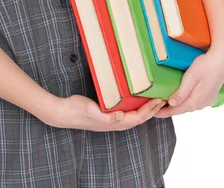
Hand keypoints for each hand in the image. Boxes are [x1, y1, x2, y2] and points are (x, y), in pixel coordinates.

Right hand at [42, 94, 166, 131]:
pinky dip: (134, 109)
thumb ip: (104, 116)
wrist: (62, 112)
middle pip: (138, 120)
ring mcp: (110, 121)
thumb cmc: (75, 109)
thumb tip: (120, 117)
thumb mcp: (89, 109)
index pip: (136, 118)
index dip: (148, 110)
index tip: (158, 101)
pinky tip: (134, 102)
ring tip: (152, 101)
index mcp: (112, 122)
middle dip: (151, 111)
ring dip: (144, 111)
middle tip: (162, 100)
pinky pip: (125, 114)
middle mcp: (113, 123)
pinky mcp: (106, 116)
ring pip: (133, 118)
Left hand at [154, 46, 223, 117]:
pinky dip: (186, 101)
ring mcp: (206, 101)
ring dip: (178, 105)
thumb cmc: (204, 67)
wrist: (221, 61)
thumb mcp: (190, 78)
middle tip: (157, 107)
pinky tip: (182, 97)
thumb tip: (171, 104)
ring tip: (167, 102)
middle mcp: (200, 104)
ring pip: (188, 106)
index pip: (174, 111)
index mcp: (194, 102)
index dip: (162, 113)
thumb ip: (181, 93)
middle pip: (181, 110)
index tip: (153, 113)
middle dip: (169, 109)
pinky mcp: (209, 96)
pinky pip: (195, 102)